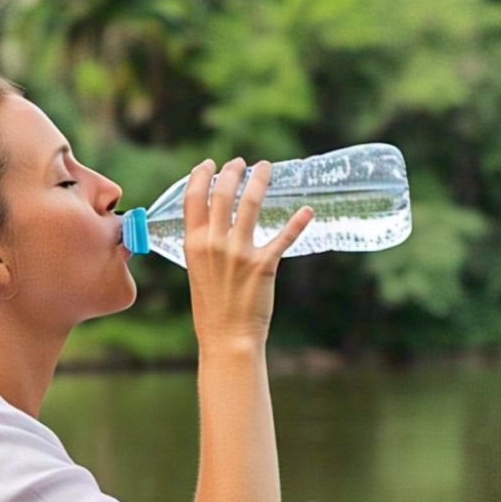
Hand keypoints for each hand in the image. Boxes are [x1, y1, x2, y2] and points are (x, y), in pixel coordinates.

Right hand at [183, 156, 313, 350]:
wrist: (227, 338)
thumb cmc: (212, 308)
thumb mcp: (197, 271)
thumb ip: (203, 246)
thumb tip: (213, 225)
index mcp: (193, 244)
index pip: (192, 198)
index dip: (201, 175)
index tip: (210, 163)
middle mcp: (214, 243)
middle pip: (222, 193)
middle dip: (232, 172)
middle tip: (242, 163)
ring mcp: (239, 253)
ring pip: (251, 204)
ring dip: (260, 181)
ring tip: (266, 168)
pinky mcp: (264, 265)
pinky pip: (283, 237)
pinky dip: (298, 222)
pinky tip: (307, 210)